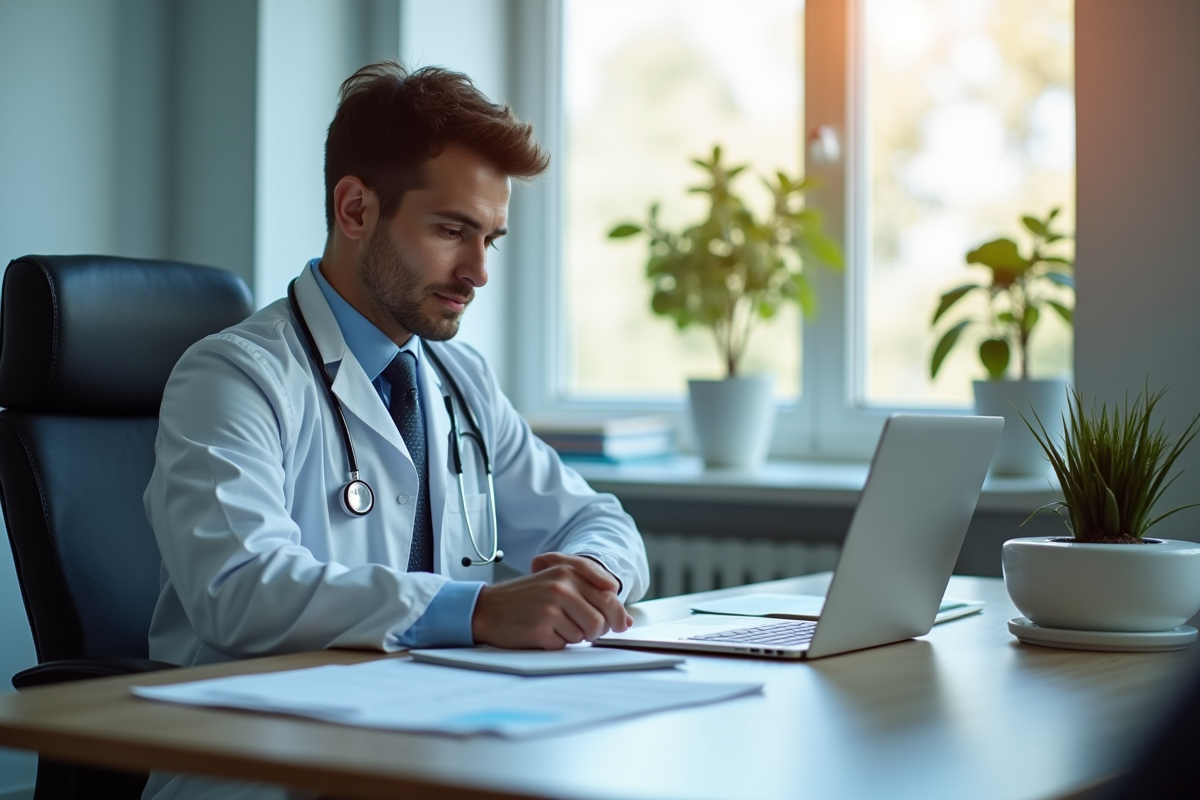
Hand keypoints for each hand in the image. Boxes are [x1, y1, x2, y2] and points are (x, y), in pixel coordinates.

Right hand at [471, 552, 633, 648]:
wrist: (488, 609)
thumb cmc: (525, 598)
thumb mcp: (556, 583)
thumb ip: (591, 594)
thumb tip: (625, 620)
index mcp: (567, 571)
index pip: (608, 595)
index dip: (618, 614)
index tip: (619, 624)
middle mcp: (561, 586)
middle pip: (602, 617)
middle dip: (599, 629)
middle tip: (587, 631)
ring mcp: (551, 607)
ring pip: (586, 633)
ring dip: (575, 636)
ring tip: (555, 627)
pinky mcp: (541, 628)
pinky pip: (565, 644)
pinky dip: (557, 643)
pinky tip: (542, 633)